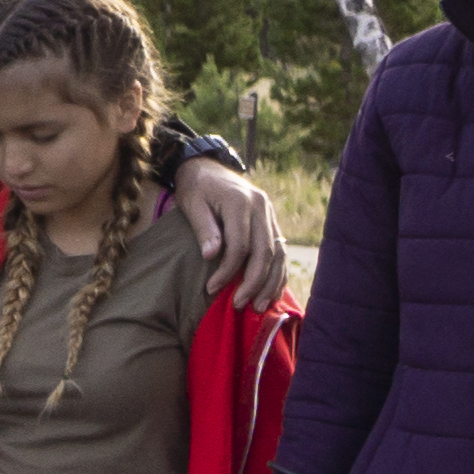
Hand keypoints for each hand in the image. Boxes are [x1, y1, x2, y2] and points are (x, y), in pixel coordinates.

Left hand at [169, 155, 287, 308]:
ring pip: (278, 253)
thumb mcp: (192, 204)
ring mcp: (270, 214)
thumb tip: (211, 256)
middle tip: (239, 305)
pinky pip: (281, 250)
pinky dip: (277, 272)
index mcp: (240, 202)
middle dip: (253, 282)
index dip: (227, 270)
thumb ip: (204, 229)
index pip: (240, 245)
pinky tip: (271, 292)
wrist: (209, 167)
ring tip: (258, 306)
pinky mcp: (272, 221)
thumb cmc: (196, 188)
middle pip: (265, 252)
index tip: (211, 289)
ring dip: (270, 282)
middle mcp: (262, 208)